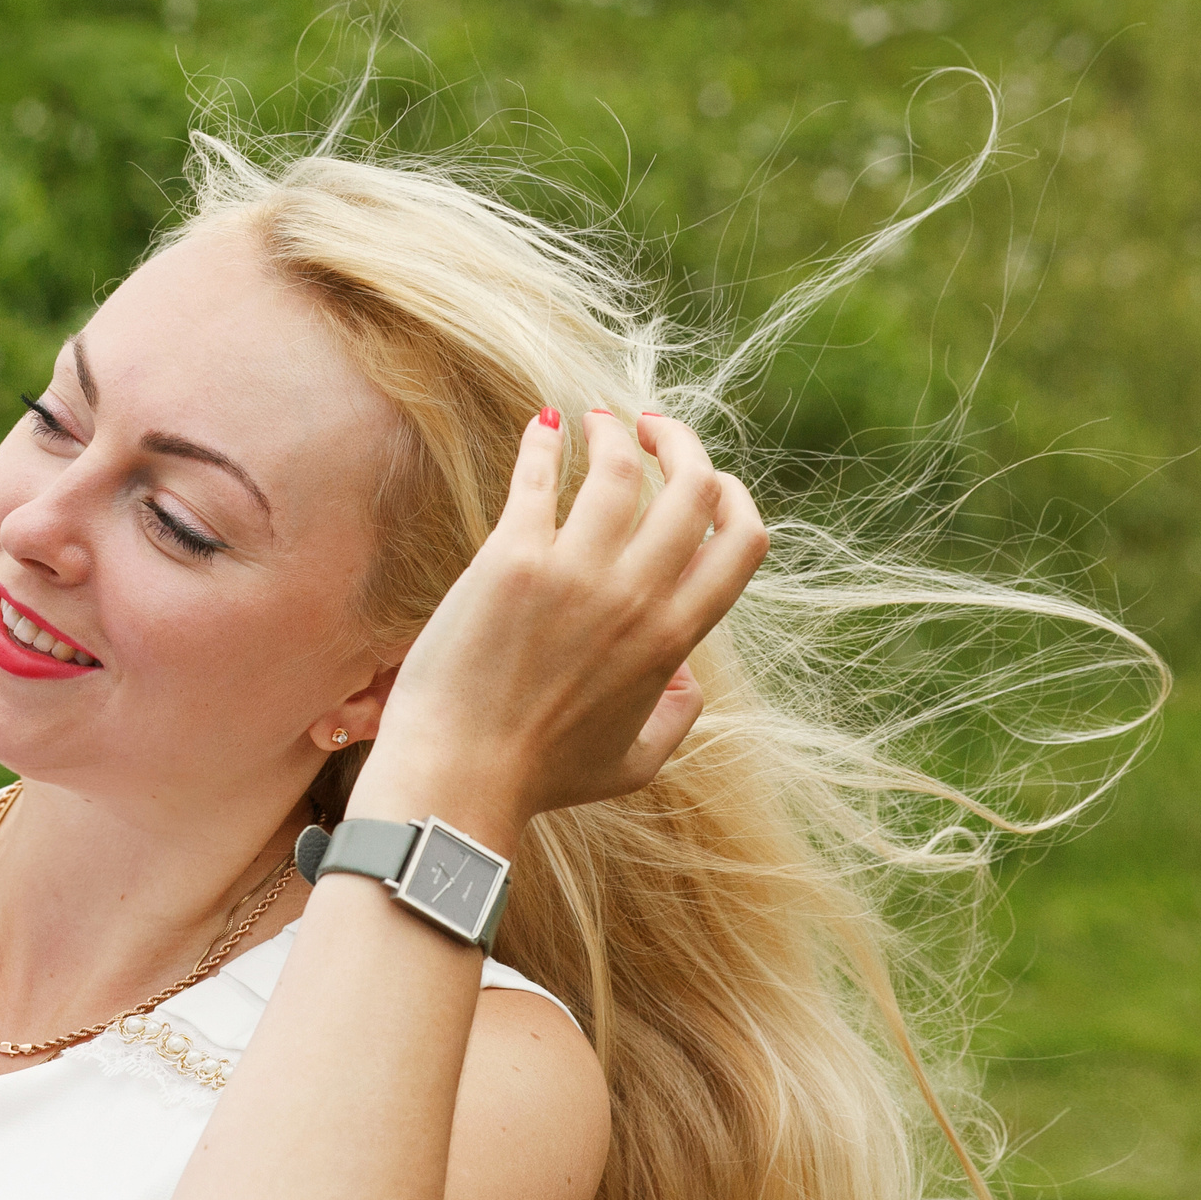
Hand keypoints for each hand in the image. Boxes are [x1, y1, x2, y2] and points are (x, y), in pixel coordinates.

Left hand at [367, 409, 767, 841]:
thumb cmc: (540, 777)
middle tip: (649, 426)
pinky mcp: (510, 560)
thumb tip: (692, 679)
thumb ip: (677, 721)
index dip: (734, 495)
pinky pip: (538, 477)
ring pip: (620, 470)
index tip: (707, 477)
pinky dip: (544, 442)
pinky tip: (542, 427)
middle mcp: (636, 598)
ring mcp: (574, 575)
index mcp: (675, 639)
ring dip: (613, 433)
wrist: (459, 774)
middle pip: (691, 488)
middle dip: (680, 442)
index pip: (742, 541)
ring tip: (595, 422)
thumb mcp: (634, 764)